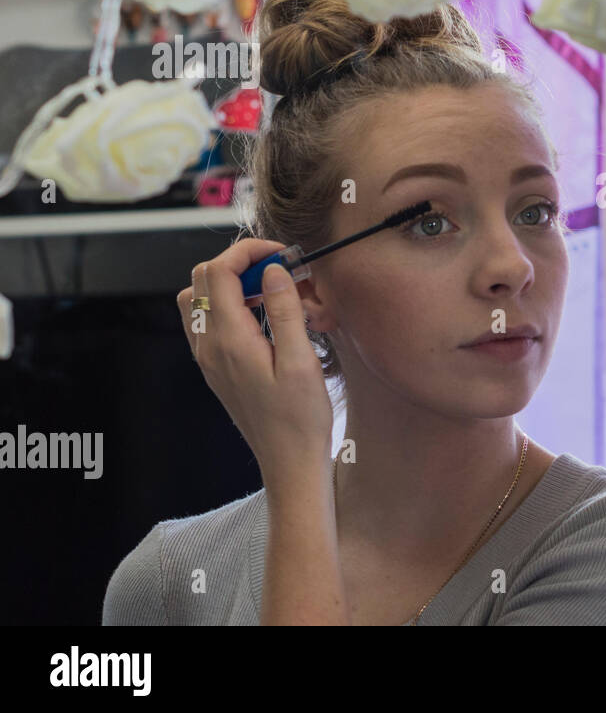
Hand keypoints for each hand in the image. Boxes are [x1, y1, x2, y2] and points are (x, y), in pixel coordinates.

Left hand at [177, 238, 333, 483]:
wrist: (288, 460)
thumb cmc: (301, 417)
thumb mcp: (301, 361)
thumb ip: (284, 310)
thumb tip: (273, 270)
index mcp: (229, 341)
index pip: (219, 272)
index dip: (249, 252)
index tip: (283, 255)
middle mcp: (209, 346)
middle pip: (201, 279)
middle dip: (239, 263)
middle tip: (279, 272)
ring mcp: (207, 357)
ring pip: (197, 298)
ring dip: (229, 283)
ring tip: (269, 292)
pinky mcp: (215, 366)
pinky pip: (206, 321)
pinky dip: (227, 304)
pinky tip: (260, 316)